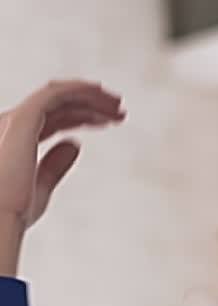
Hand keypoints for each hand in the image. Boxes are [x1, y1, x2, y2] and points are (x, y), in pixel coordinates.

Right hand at [0, 80, 124, 230]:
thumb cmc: (11, 215)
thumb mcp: (39, 189)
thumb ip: (54, 166)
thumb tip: (74, 145)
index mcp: (11, 142)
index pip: (50, 120)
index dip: (80, 117)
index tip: (107, 122)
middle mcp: (9, 127)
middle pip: (56, 106)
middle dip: (89, 104)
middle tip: (119, 111)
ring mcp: (14, 121)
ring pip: (57, 96)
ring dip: (89, 96)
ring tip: (117, 105)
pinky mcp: (22, 119)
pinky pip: (54, 94)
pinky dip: (79, 90)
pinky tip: (100, 94)